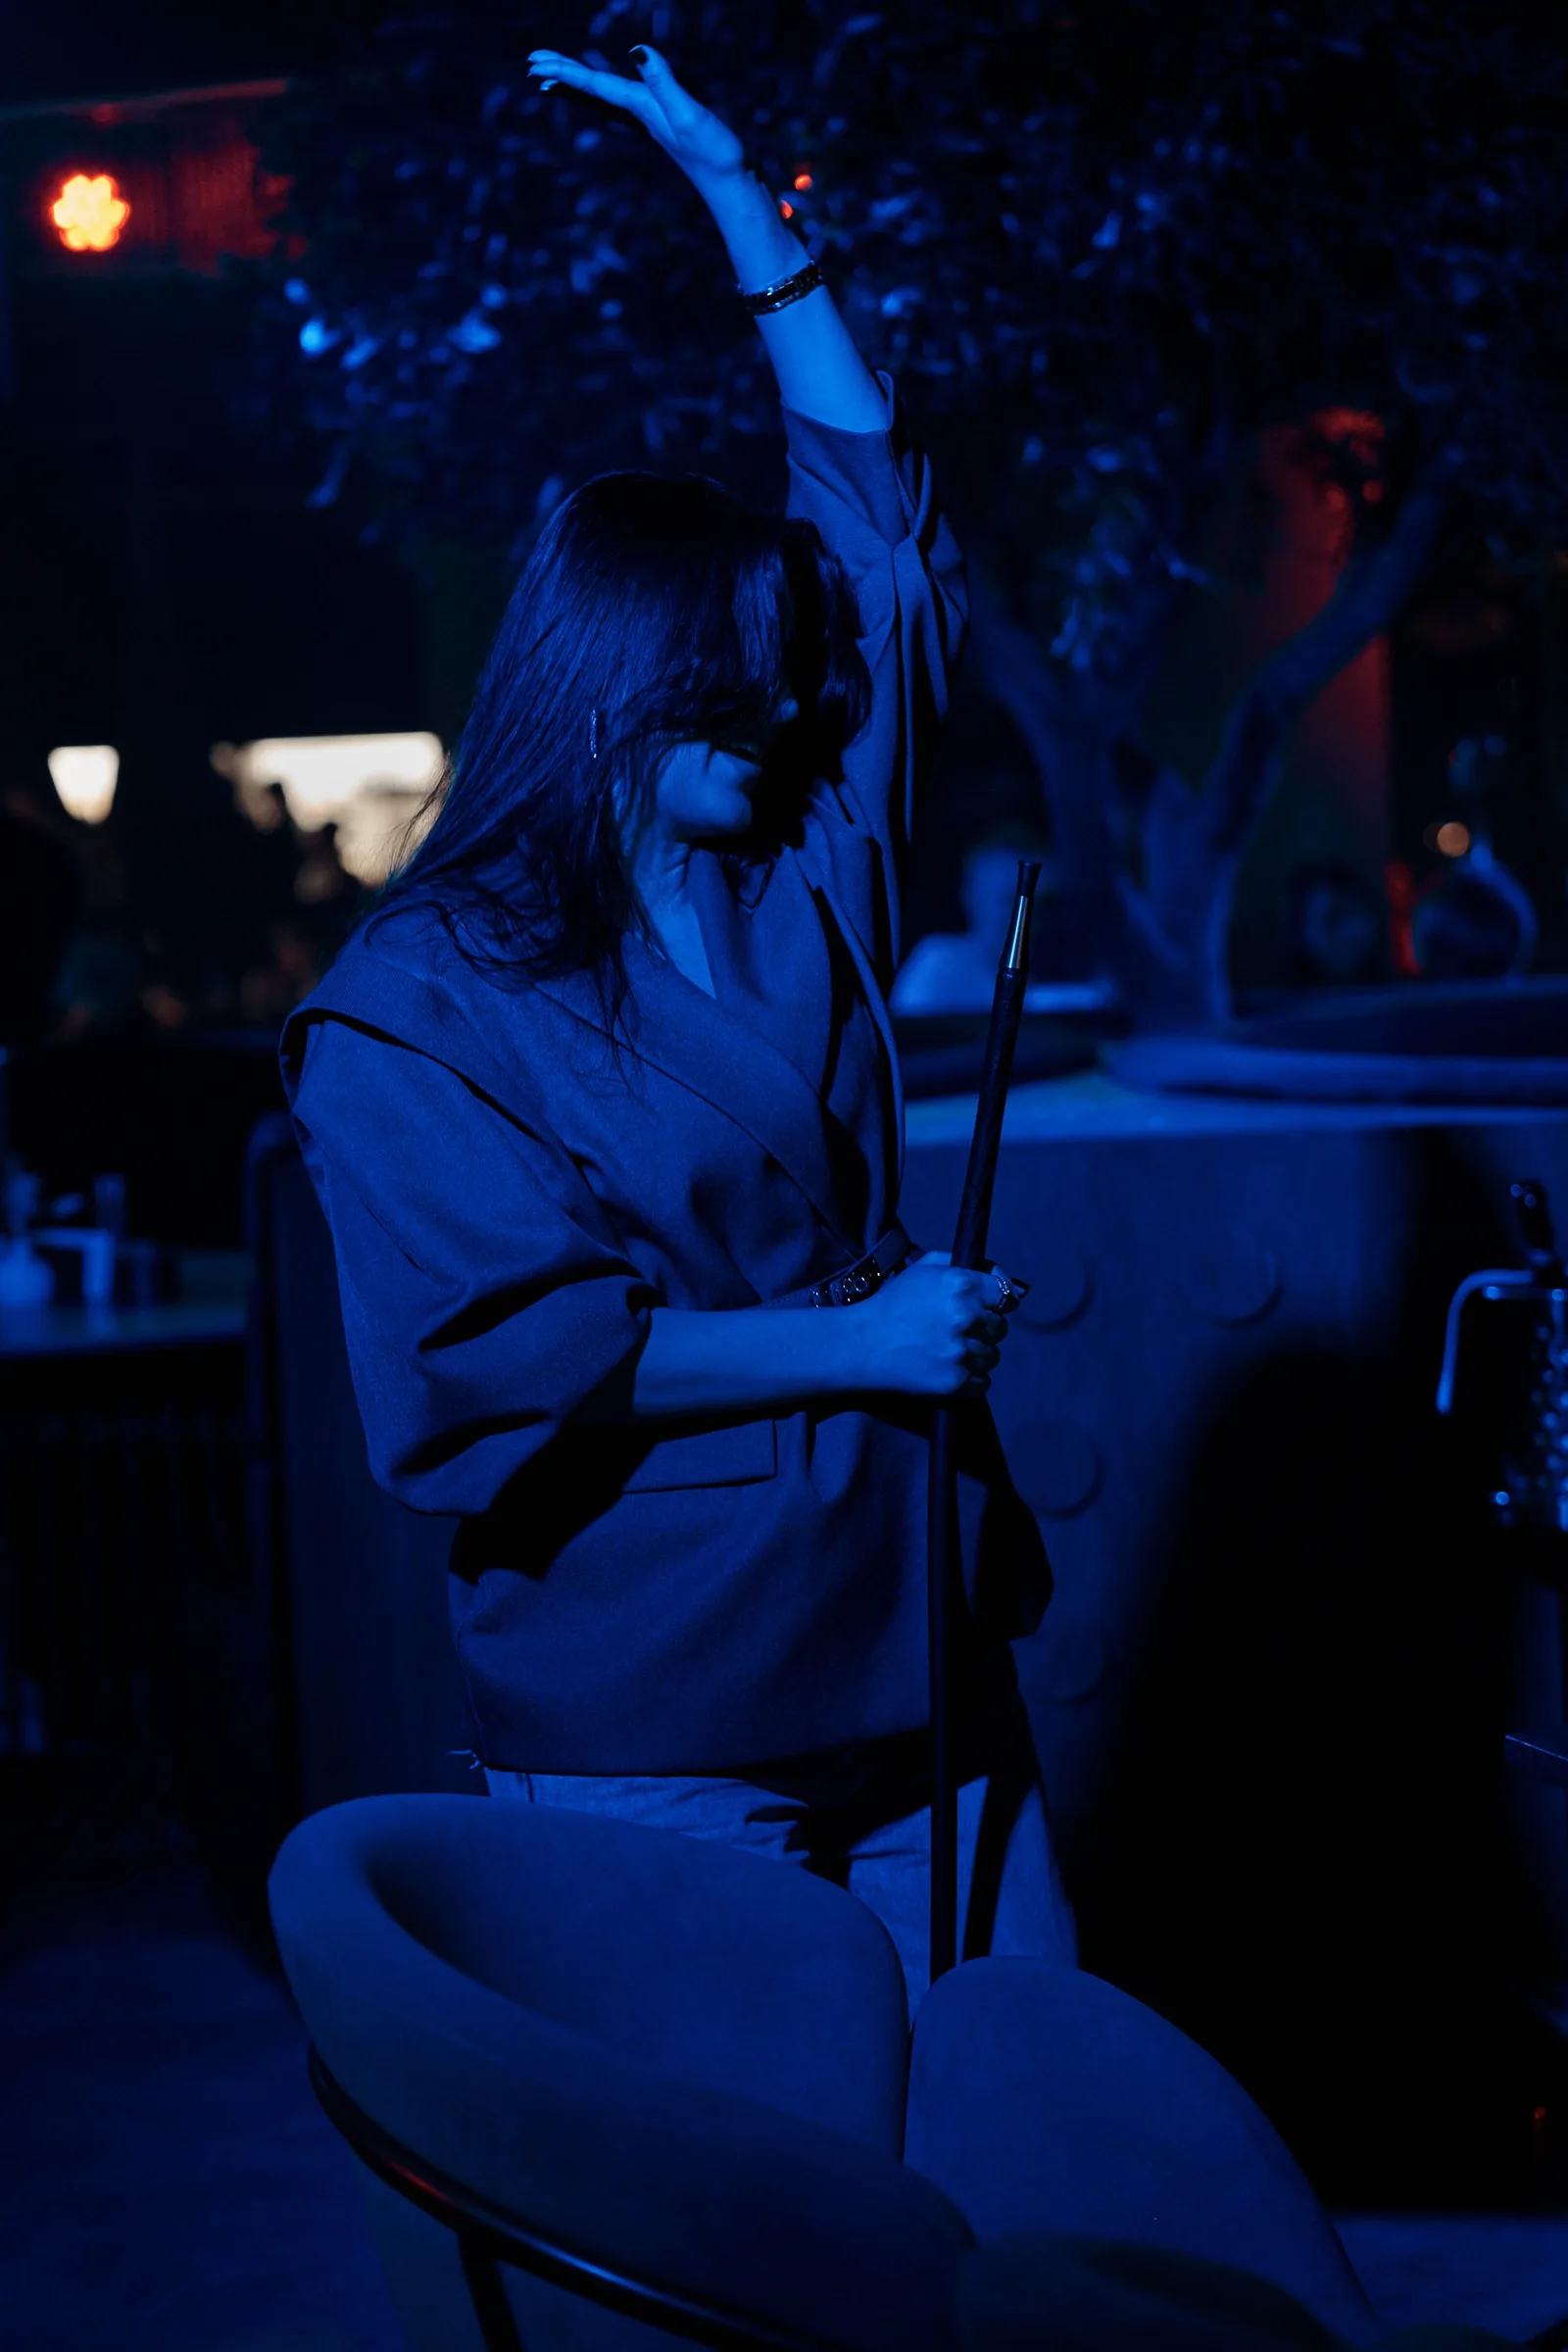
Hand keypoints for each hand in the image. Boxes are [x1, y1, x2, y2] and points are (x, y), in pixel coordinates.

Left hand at [527, 42, 746, 187]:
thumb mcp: (688, 114)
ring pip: (604, 100)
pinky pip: (624, 107)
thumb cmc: (715, 155)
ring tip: (555, 80)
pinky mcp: (667, 127)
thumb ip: (663, 82)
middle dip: (563, 76)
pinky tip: (604, 103)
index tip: (534, 63)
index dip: (565, 71)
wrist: (733, 188)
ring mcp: (653, 122)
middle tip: (532, 64)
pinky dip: (607, 99)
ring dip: (579, 87)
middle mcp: (642, 115)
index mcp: (643, 108)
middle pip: (592, 92)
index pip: (596, 85)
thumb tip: (636, 50)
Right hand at [840, 1257, 1026, 1401]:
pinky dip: (970, 1378)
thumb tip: (1012, 1284)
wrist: (861, 1344)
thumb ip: (969, 1266)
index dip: (997, 1304)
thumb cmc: (893, 1303)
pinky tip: (946, 1368)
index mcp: (962, 1284)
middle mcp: (966, 1316)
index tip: (985, 1309)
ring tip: (946, 1350)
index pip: (1006, 1297)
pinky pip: (983, 1382)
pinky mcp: (955, 1381)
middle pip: (1000, 1328)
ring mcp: (961, 1352)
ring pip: (993, 1356)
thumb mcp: (925, 1269)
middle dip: (982, 1329)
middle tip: (954, 1330)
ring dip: (976, 1355)